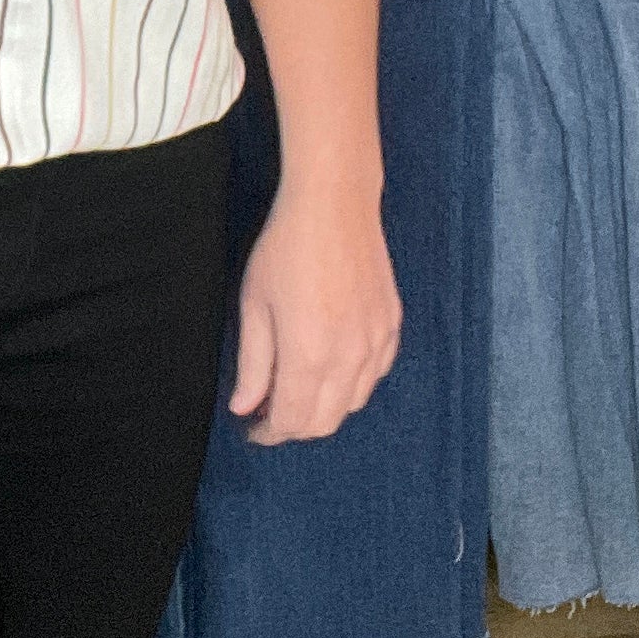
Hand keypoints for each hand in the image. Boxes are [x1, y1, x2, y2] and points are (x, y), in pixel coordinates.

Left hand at [231, 165, 401, 445]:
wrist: (334, 205)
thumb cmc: (287, 248)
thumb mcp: (255, 305)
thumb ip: (253, 364)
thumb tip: (246, 407)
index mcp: (310, 354)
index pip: (293, 421)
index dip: (270, 432)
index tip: (254, 429)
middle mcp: (350, 357)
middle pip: (326, 422)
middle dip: (295, 427)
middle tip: (269, 412)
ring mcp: (377, 342)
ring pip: (353, 403)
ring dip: (324, 408)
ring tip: (296, 389)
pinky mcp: (392, 326)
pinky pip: (374, 375)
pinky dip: (351, 385)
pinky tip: (330, 367)